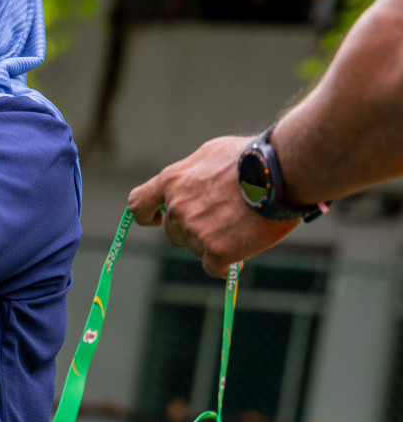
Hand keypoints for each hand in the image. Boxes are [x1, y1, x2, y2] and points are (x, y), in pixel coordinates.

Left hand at [126, 135, 298, 276]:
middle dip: (194, 231)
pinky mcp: (217, 250)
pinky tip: (241, 254)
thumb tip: (193, 191)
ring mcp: (195, 230)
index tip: (156, 220)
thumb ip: (194, 175)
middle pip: (175, 232)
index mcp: (172, 181)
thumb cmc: (252, 157)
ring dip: (213, 244)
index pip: (139, 203)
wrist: (282, 171)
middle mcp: (178, 207)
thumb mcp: (212, 154)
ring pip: (196, 248)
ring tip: (242, 225)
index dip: (146, 215)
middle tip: (225, 221)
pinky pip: (213, 267)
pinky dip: (225, 265)